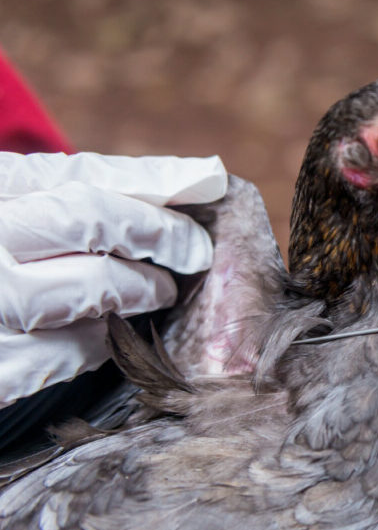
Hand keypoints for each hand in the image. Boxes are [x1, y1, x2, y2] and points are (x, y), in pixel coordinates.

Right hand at [0, 152, 226, 405]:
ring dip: (133, 289)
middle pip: (85, 220)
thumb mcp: (3, 204)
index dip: (150, 183)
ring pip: (79, 289)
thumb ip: (71, 188)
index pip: (75, 175)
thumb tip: (204, 175)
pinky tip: (106, 335)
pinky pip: (53, 355)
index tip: (206, 187)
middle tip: (194, 250)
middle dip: (156, 232)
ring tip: (158, 290)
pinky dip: (92, 343)